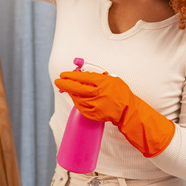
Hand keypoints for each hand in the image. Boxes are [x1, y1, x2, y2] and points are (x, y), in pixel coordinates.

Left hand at [55, 70, 175, 156]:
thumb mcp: (111, 78)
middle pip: (77, 88)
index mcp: (103, 82)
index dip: (71, 76)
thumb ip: (96, 75)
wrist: (128, 110)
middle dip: (65, 84)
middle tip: (58, 82)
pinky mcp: (95, 114)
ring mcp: (96, 105)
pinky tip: (75, 98)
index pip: (83, 77)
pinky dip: (76, 102)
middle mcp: (99, 94)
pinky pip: (81, 107)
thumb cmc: (119, 92)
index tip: (63, 74)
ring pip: (77, 98)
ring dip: (71, 93)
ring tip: (67, 89)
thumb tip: (79, 71)